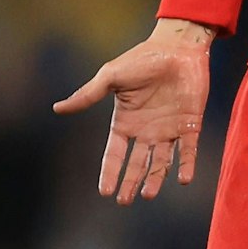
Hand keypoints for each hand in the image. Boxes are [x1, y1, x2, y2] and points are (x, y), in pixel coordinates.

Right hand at [53, 18, 211, 204]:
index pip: (115, 153)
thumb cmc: (142, 58)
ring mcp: (169, 129)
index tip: (105, 192)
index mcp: (126, 121)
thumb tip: (57, 108)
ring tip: (148, 194)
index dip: (110, 172)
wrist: (177, 46)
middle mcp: (146, 130)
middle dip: (131, 183)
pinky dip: (186, 165)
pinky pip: (188, 150)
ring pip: (161, 162)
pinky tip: (183, 179)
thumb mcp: (111, 76)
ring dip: (155, 178)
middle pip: (137, 164)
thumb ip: (88, 95)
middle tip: (125, 201)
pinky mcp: (190, 125)